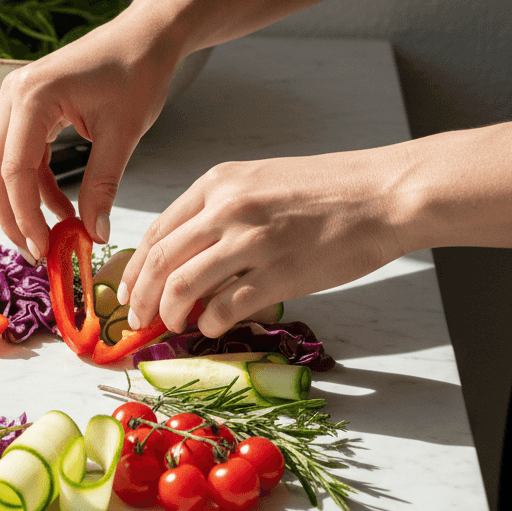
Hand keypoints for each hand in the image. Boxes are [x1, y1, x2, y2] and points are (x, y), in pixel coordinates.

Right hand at [0, 4, 181, 256]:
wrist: (145, 37)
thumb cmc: (138, 71)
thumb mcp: (123, 134)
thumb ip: (103, 185)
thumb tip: (93, 233)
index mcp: (33, 96)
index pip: (14, 170)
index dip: (25, 216)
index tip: (44, 248)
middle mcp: (14, 95)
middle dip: (14, 216)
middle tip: (37, 252)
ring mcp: (17, 101)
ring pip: (5, 167)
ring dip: (25, 204)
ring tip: (53, 236)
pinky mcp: (28, 109)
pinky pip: (22, 157)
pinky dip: (38, 187)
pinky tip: (63, 209)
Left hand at [118, 149, 406, 336]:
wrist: (384, 194)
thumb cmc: (328, 190)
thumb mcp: (260, 183)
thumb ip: (219, 213)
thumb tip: (187, 258)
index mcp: (219, 183)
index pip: (158, 230)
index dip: (136, 267)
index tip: (127, 289)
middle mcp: (228, 208)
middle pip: (161, 260)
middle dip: (140, 295)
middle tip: (137, 319)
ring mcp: (252, 241)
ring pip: (183, 285)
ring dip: (170, 313)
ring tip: (174, 325)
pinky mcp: (279, 273)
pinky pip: (226, 306)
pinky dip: (211, 324)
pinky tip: (213, 328)